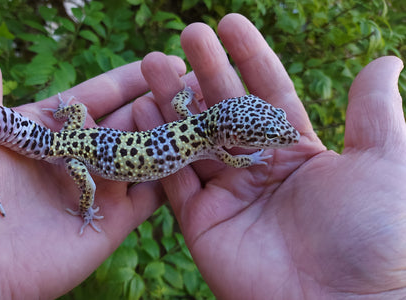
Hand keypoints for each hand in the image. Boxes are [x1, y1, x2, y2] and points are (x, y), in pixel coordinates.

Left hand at [0, 32, 184, 297]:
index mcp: (50, 129)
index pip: (101, 95)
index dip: (131, 78)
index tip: (165, 59)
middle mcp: (78, 157)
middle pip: (130, 123)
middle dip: (162, 102)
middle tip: (199, 82)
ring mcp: (96, 190)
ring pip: (144, 156)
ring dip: (174, 135)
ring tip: (208, 113)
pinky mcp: (110, 222)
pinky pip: (149, 197)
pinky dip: (173, 178)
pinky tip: (199, 156)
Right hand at [135, 14, 405, 298]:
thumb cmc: (374, 234)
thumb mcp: (385, 163)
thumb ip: (374, 112)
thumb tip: (386, 61)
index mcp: (300, 151)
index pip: (269, 91)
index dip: (250, 56)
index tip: (229, 22)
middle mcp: (260, 170)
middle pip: (225, 109)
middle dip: (205, 70)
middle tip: (186, 33)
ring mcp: (229, 195)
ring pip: (194, 138)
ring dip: (173, 100)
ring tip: (153, 63)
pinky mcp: (203, 223)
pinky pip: (175, 178)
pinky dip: (159, 147)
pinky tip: (145, 113)